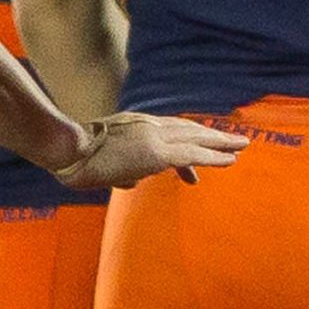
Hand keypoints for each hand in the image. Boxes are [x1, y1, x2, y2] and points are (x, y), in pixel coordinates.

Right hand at [54, 110, 246, 189]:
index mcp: (137, 125)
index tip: (203, 151)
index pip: (171, 131)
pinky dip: (214, 156)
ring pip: (196, 138)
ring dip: (221, 142)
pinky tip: (231, 158)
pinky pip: (192, 154)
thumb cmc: (75, 156)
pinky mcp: (156, 152)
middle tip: (235, 141)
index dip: (190, 140)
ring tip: (242, 145)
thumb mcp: (103, 163)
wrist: (66, 148)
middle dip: (211, 136)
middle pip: (188, 129)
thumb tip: (131, 182)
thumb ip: (122, 171)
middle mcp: (149, 125)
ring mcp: (154, 137)